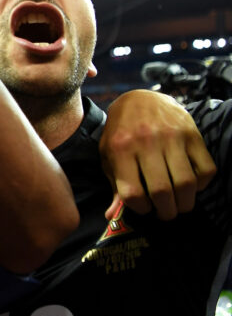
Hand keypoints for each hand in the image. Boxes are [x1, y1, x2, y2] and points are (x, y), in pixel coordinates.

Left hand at [100, 89, 215, 219]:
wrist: (139, 99)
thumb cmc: (120, 134)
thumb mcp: (109, 157)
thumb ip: (115, 186)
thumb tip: (112, 216)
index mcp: (120, 150)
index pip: (132, 193)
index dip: (140, 209)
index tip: (144, 209)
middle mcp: (146, 142)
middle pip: (162, 191)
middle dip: (166, 212)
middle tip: (166, 213)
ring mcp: (172, 137)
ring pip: (186, 183)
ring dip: (185, 203)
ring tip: (180, 205)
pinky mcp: (192, 134)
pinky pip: (206, 168)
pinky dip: (202, 184)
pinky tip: (192, 185)